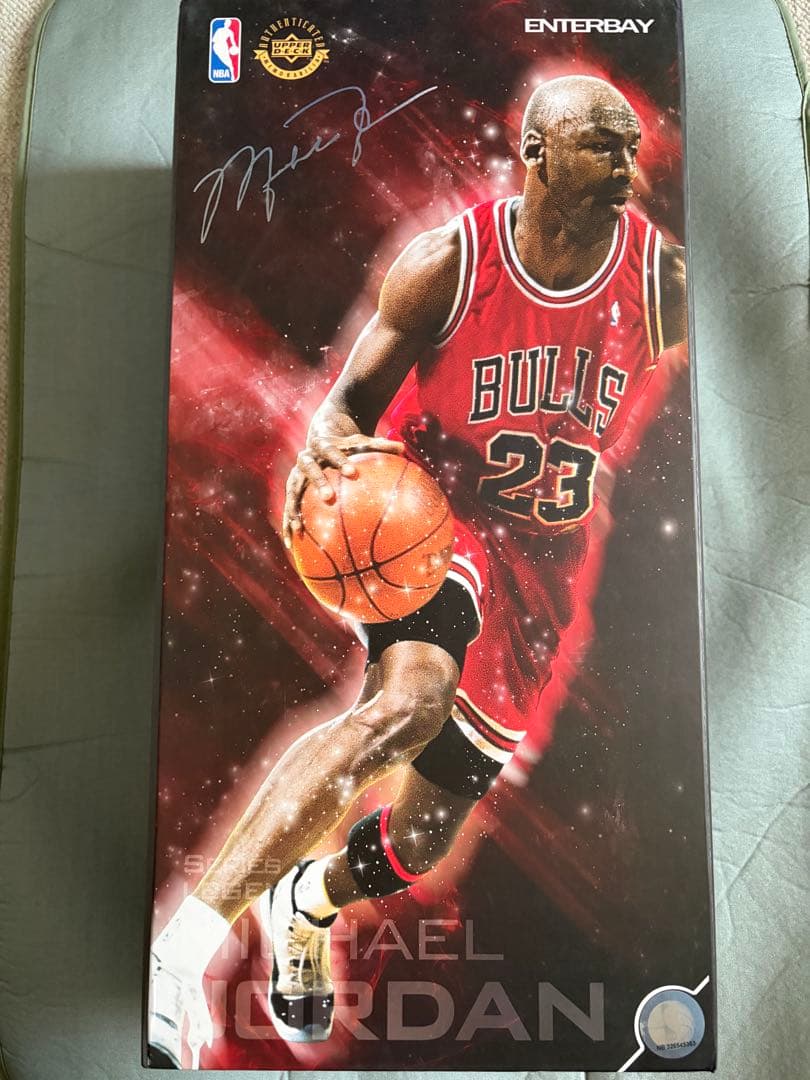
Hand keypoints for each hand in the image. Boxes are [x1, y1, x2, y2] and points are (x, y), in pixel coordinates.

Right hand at [282, 434, 404, 547]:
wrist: (319, 441)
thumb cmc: (346, 447)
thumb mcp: (361, 443)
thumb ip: (380, 445)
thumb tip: (403, 448)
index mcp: (322, 445)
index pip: (331, 451)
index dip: (340, 461)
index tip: (353, 472)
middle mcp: (305, 459)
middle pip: (309, 470)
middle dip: (318, 482)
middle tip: (328, 497)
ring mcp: (295, 475)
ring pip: (292, 492)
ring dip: (293, 509)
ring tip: (298, 528)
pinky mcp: (292, 490)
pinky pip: (288, 509)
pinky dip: (288, 525)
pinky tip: (291, 544)